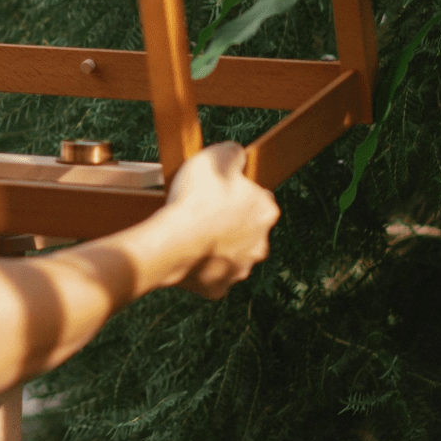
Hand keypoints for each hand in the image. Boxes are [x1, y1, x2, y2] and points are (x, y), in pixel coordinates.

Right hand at [165, 142, 279, 298]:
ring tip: (189, 234)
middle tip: (201, 212)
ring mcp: (240, 269)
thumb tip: (238, 154)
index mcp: (266, 211)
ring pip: (230, 254)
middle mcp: (261, 244)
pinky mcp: (219, 288)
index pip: (258, 197)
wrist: (175, 242)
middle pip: (246, 229)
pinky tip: (185, 255)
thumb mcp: (216, 157)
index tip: (215, 190)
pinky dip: (200, 267)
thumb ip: (233, 153)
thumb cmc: (197, 199)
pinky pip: (210, 276)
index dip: (235, 192)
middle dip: (229, 223)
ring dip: (215, 246)